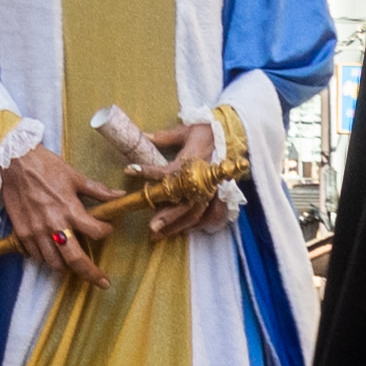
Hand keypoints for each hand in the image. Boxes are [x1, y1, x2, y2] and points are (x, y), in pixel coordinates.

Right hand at [0, 138, 115, 278]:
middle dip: (91, 274)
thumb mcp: (75, 176)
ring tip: (73, 263)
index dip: (105, 232)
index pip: (96, 232)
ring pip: (54, 263)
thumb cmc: (46, 166)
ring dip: (67, 266)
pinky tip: (52, 252)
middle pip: (75, 259)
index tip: (106, 230)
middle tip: (102, 282)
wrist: (15, 161)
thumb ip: (98, 191)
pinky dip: (46, 258)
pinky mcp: (22, 232)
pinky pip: (36, 255)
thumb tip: (119, 195)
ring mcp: (36, 231)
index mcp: (70, 209)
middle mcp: (54, 224)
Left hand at [134, 118, 235, 235]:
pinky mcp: (223, 194)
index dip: (149, 171)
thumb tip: (143, 136)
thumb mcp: (187, 131)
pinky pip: (212, 215)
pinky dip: (198, 224)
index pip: (169, 170)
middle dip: (168, 216)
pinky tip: (184, 230)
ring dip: (178, 225)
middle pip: (185, 202)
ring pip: (197, 212)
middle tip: (151, 226)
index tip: (130, 170)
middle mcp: (204, 177)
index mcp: (193, 159)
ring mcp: (214, 188)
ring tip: (160, 234)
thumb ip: (165, 137)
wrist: (235, 133)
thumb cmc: (209, 132)